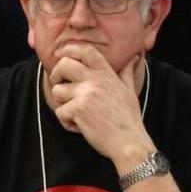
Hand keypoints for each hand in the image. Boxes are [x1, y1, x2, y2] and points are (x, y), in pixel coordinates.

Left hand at [47, 45, 152, 161]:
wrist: (129, 142)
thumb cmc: (128, 119)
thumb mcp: (129, 91)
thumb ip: (126, 73)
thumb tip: (134, 58)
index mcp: (107, 74)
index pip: (86, 51)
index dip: (69, 49)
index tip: (60, 54)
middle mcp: (96, 80)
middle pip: (64, 64)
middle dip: (56, 75)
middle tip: (60, 87)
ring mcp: (86, 93)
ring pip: (57, 91)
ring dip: (62, 104)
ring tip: (76, 115)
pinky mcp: (79, 109)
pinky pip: (60, 112)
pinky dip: (67, 123)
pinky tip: (80, 127)